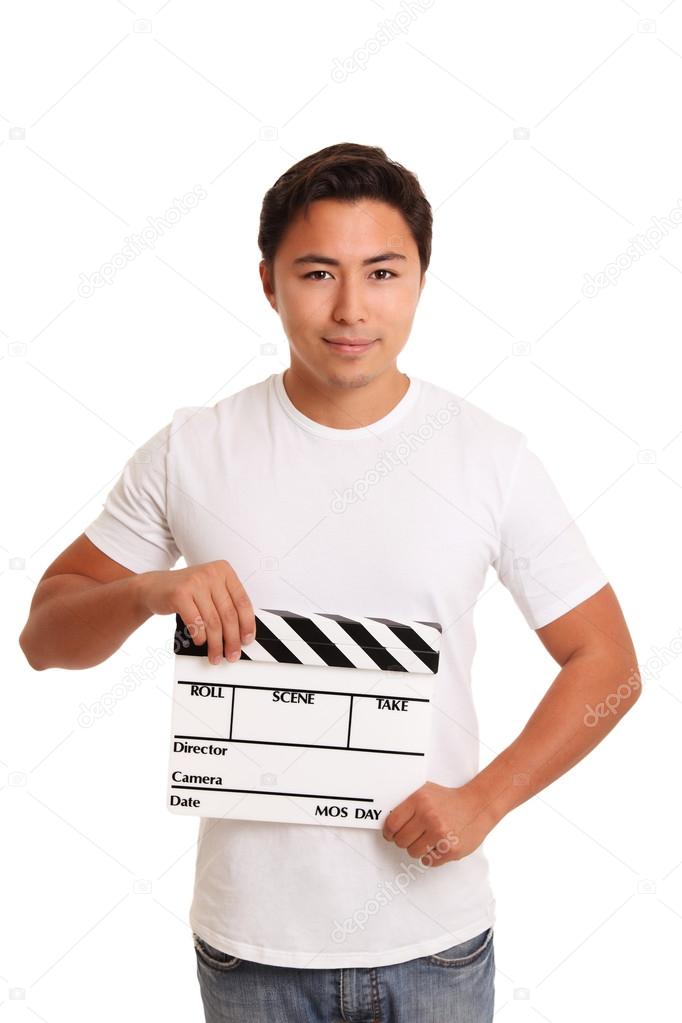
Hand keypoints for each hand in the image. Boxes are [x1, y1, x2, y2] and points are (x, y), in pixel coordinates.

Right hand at [139, 560, 254, 664]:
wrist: (153, 587)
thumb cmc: (185, 591)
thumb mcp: (209, 590)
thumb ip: (226, 604)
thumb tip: (241, 632)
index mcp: (223, 570)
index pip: (242, 601)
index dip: (247, 624)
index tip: (247, 639)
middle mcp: (211, 573)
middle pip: (229, 614)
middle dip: (232, 639)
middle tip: (232, 654)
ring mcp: (195, 582)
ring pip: (213, 621)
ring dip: (216, 644)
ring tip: (215, 655)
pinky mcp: (179, 594)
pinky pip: (195, 623)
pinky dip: (200, 637)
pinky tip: (200, 642)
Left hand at [381, 780, 497, 867]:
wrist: (478, 805)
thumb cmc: (450, 799)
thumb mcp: (426, 791)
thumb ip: (407, 802)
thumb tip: (387, 816)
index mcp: (419, 800)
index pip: (392, 824)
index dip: (388, 832)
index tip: (390, 835)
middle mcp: (429, 817)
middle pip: (401, 841)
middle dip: (403, 841)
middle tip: (411, 837)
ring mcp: (441, 834)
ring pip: (413, 853)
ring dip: (417, 849)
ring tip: (426, 840)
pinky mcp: (451, 850)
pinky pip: (429, 861)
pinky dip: (430, 856)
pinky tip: (437, 845)